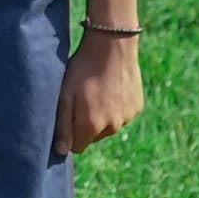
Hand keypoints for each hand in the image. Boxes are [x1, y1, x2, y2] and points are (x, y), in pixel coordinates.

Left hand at [52, 32, 144, 158]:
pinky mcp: (137, 107)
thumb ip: (62, 126)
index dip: (69, 133)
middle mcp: (112, 127)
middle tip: (82, 99)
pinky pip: (122, 114)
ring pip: (109, 126)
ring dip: (102, 115)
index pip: (77, 147)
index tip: (68, 115)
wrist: (112, 45)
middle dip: (86, 124)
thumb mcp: (65, 95)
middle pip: (93, 137)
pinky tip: (111, 88)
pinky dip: (116, 106)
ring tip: (97, 91)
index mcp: (91, 126)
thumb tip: (61, 152)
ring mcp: (127, 117)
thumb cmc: (82, 69)